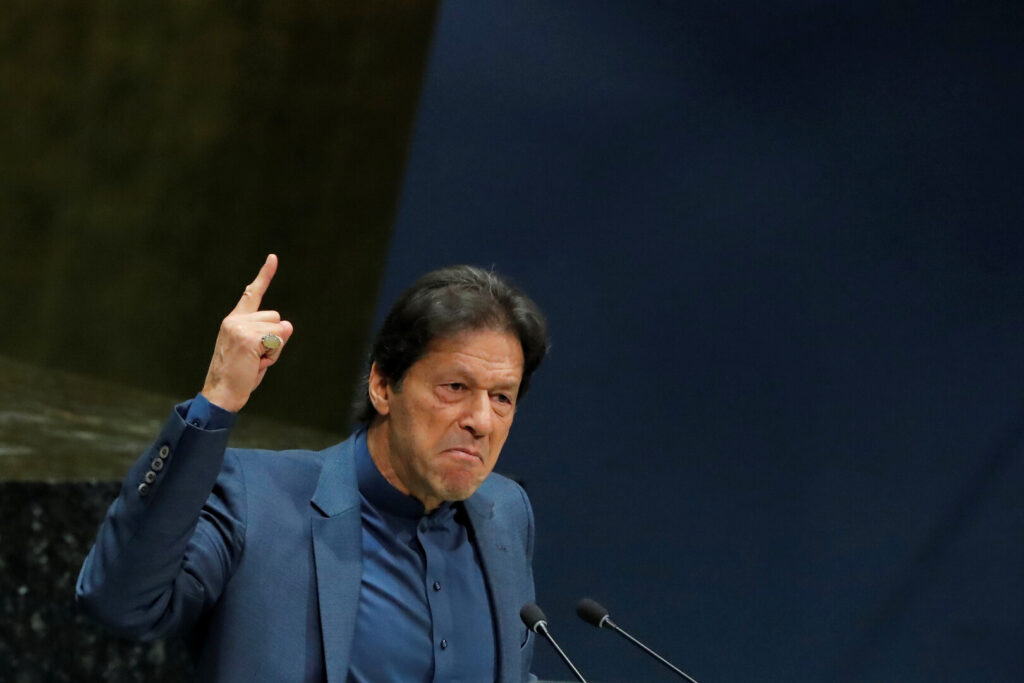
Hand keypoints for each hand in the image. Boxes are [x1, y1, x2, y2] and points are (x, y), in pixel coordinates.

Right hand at [200, 254, 293, 412]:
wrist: (221, 393)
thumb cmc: (238, 375)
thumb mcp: (254, 351)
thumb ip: (269, 336)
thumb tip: (287, 326)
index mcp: (234, 320)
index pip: (251, 293)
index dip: (264, 275)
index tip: (273, 258)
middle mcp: (234, 320)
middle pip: (276, 318)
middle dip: (274, 340)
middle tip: (256, 357)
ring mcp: (240, 328)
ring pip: (279, 329)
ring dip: (274, 349)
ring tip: (255, 361)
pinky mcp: (248, 338)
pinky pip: (277, 341)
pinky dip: (272, 355)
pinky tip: (256, 363)